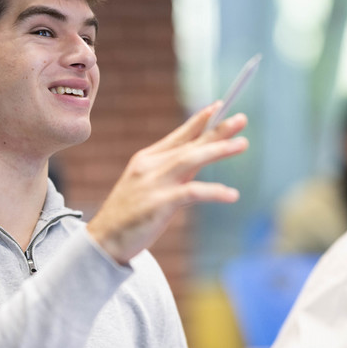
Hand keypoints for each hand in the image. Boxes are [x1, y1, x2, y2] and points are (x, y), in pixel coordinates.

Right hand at [87, 102, 247, 264]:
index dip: (199, 121)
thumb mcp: (148, 187)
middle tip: (241, 119)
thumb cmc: (128, 216)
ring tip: (242, 144)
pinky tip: (232, 195)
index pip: (178, 136)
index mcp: (147, 160)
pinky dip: (214, 192)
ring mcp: (154, 184)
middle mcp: (151, 166)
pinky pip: (192, 193)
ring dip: (218, 150)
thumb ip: (172, 174)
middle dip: (216, 130)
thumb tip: (199, 165)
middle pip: (189, 144)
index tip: (218, 107)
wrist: (103, 241)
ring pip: (191, 160)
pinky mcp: (159, 204)